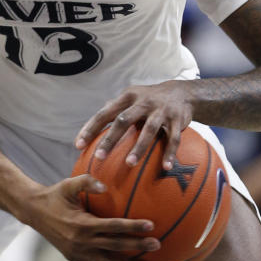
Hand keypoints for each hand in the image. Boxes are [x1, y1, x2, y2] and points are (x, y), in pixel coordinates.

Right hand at [21, 175, 159, 260]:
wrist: (33, 211)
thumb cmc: (55, 195)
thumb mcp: (69, 184)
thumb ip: (87, 182)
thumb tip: (105, 185)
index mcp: (82, 224)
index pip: (114, 227)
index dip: (133, 226)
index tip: (151, 225)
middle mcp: (81, 242)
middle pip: (116, 247)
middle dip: (138, 247)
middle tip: (157, 245)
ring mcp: (78, 254)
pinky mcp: (74, 260)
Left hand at [75, 81, 191, 169]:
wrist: (181, 92)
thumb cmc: (148, 101)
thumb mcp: (130, 99)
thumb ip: (112, 112)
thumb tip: (88, 131)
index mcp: (127, 97)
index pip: (104, 113)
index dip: (90, 128)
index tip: (78, 145)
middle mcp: (143, 102)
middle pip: (123, 120)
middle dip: (110, 139)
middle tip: (99, 157)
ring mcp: (161, 110)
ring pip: (149, 129)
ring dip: (139, 147)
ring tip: (129, 163)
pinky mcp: (178, 120)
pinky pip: (174, 138)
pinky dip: (169, 153)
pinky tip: (165, 167)